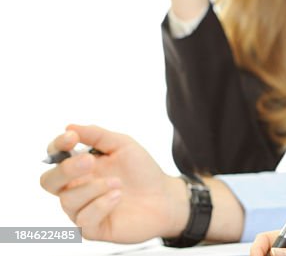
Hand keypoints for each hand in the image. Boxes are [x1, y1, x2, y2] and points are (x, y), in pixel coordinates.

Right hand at [39, 125, 188, 243]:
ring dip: (94, 188)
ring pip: (68, 200)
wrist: (165, 197)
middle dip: (66, 169)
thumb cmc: (142, 171)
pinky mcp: (92, 229)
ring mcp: (82, 209)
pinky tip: (117, 197)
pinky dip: (101, 205)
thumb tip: (70, 126)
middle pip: (48, 181)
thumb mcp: (123, 146)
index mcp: (80, 167)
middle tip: (89, 162)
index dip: (57, 146)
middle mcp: (76, 188)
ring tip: (118, 183)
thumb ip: (97, 135)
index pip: (54, 156)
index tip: (72, 137)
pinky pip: (83, 219)